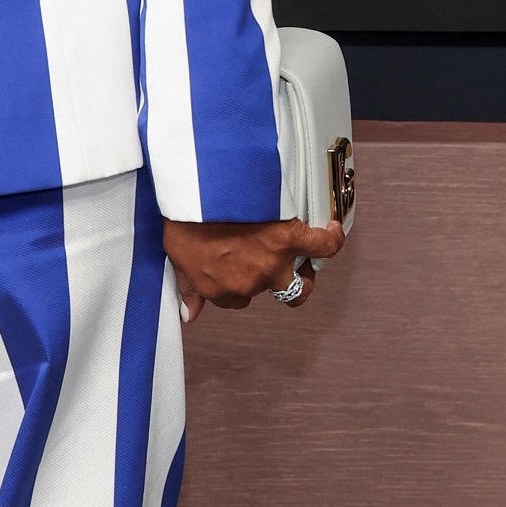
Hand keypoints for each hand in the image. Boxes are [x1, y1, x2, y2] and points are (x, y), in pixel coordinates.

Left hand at [163, 214, 344, 322]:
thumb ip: (188, 288)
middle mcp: (248, 282)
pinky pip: (322, 248)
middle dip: (269, 278)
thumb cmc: (183, 218)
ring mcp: (272, 264)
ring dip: (304, 274)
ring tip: (305, 258)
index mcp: (219, 289)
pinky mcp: (290, 239)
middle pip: (269, 292)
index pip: (236, 299)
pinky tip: (329, 231)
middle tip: (271, 261)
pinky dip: (330, 241)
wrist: (197, 192)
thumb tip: (190, 314)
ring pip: (300, 284)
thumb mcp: (175, 256)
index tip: (239, 267)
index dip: (240, 283)